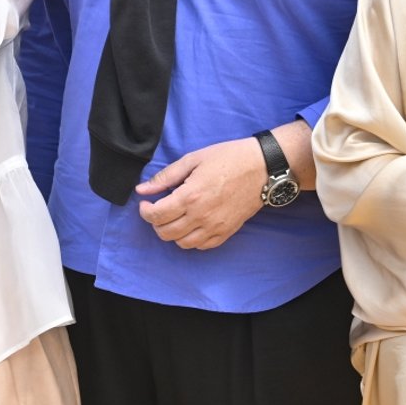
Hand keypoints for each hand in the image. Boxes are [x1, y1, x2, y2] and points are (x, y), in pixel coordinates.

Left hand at [136, 137, 264, 249]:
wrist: (263, 168)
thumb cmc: (230, 158)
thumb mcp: (194, 159)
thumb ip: (166, 176)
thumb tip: (142, 189)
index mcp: (190, 196)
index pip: (156, 215)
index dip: (145, 211)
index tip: (146, 203)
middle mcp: (201, 216)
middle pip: (165, 233)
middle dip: (156, 222)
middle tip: (160, 209)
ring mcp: (215, 227)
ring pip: (182, 243)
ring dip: (173, 232)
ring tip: (176, 217)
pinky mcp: (226, 232)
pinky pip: (201, 246)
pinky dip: (191, 239)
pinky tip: (193, 224)